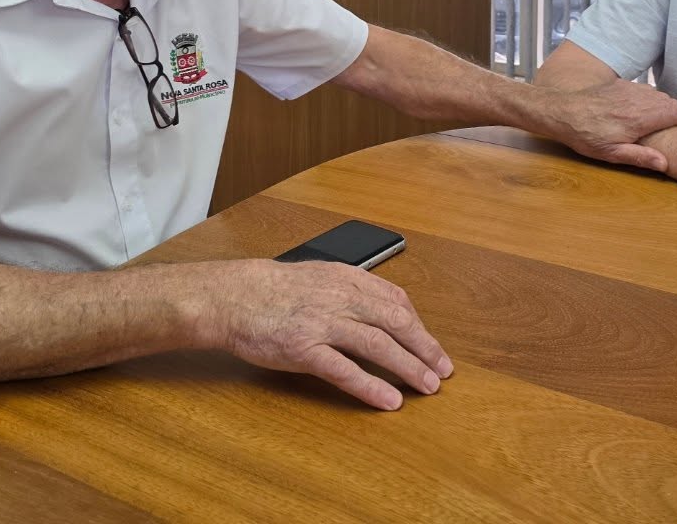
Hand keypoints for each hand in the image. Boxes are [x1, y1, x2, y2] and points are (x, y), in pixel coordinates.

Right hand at [200, 259, 452, 409]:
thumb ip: (352, 288)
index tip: (431, 345)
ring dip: (409, 367)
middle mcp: (340, 298)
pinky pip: (344, 370)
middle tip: (443, 369)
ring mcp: (322, 323)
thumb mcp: (320, 275)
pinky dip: (371, 386)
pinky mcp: (304, 349)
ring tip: (428, 386)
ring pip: (378, 345)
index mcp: (347, 278)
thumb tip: (386, 306)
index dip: (419, 325)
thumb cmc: (274, 289)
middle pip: (395, 322)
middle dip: (425, 347)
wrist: (234, 297)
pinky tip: (389, 401)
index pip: (395, 300)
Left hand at [545, 80, 676, 169]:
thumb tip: (665, 163)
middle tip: (671, 130)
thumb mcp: (611, 153)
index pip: (676, 114)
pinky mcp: (619, 84)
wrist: (561, 110)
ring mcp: (628, 88)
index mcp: (640, 118)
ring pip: (658, 94)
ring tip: (656, 122)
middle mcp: (638, 99)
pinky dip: (648, 98)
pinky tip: (638, 111)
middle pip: (670, 102)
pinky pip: (643, 88)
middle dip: (675, 115)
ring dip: (662, 106)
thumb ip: (640, 157)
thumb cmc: (585, 135)